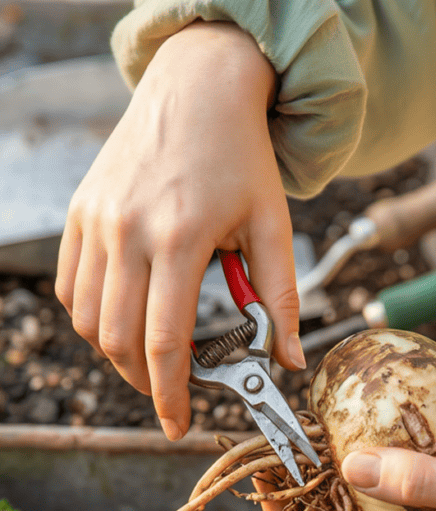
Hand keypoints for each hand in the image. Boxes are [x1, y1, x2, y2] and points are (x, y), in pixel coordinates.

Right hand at [56, 21, 304, 440]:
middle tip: (172, 392)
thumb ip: (281, 298)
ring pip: (88, 320)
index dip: (170, 395)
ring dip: (117, 353)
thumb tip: (288, 363)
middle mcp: (128, 229)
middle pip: (119, 339)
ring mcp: (97, 218)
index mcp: (182, 236)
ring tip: (152, 357)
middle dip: (145, 382)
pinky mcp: (81, 211)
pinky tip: (124, 319)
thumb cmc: (243, 157)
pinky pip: (72, 287)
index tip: (178, 424)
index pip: (165, 341)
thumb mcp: (273, 225)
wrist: (199, 86)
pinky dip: (92, 318)